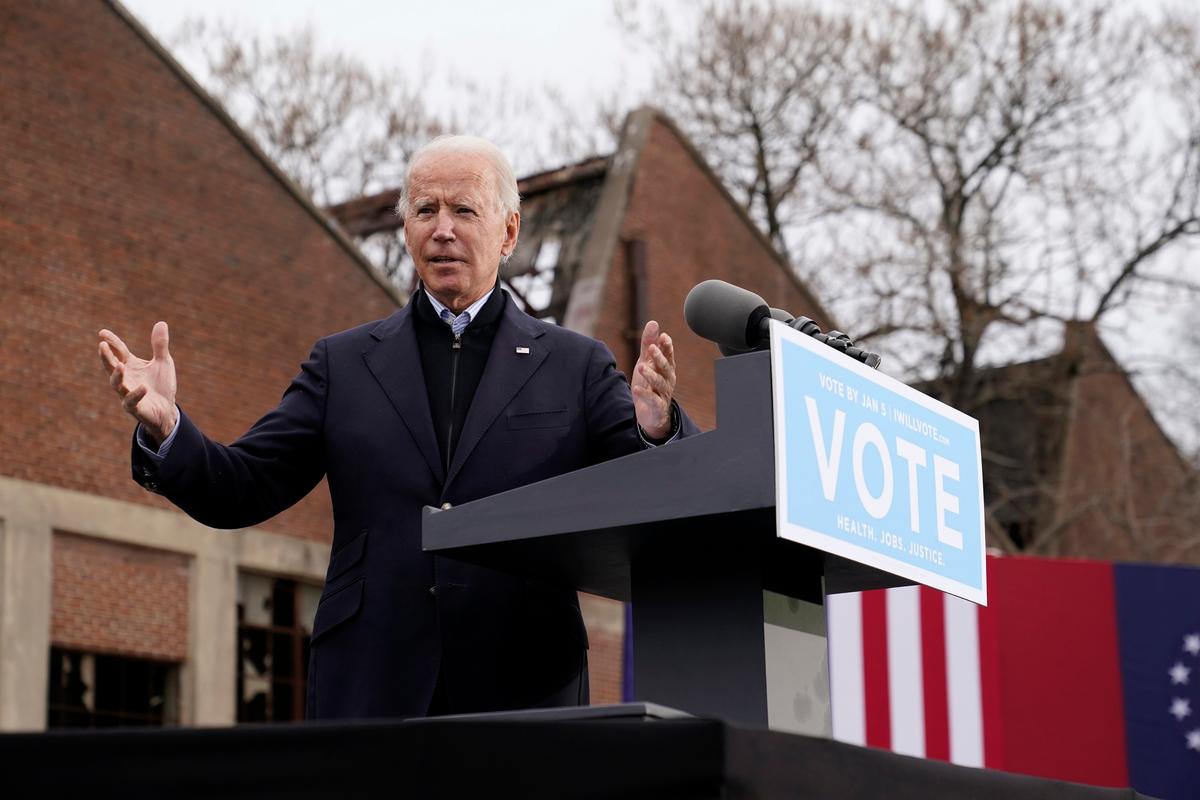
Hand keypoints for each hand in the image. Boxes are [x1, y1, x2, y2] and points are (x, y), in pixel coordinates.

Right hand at [98, 321, 177, 445]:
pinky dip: (136, 394)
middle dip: (106, 357)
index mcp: (130, 365)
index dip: (111, 341)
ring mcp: (127, 393)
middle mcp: (125, 378)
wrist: (166, 410)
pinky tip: (144, 387)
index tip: (102, 332)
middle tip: (101, 345)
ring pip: (116, 384)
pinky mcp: (135, 407)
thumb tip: (161, 322)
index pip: (118, 351)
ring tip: (121, 365)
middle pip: (111, 366)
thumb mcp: (163, 362)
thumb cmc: (160, 385)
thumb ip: (160, 345)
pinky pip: (131, 401)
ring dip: (117, 375)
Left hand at [631, 320, 676, 438]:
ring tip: (641, 367)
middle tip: (651, 348)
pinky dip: (645, 395)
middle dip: (659, 358)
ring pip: (659, 382)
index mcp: (667, 367)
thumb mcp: (647, 361)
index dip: (667, 346)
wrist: (651, 413)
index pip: (669, 354)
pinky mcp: (657, 406)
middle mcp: (668, 379)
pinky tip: (637, 389)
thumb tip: (653, 322)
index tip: (663, 337)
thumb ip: (648, 343)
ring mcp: (663, 393)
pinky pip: (652, 400)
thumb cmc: (650, 383)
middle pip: (665, 367)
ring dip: (650, 374)